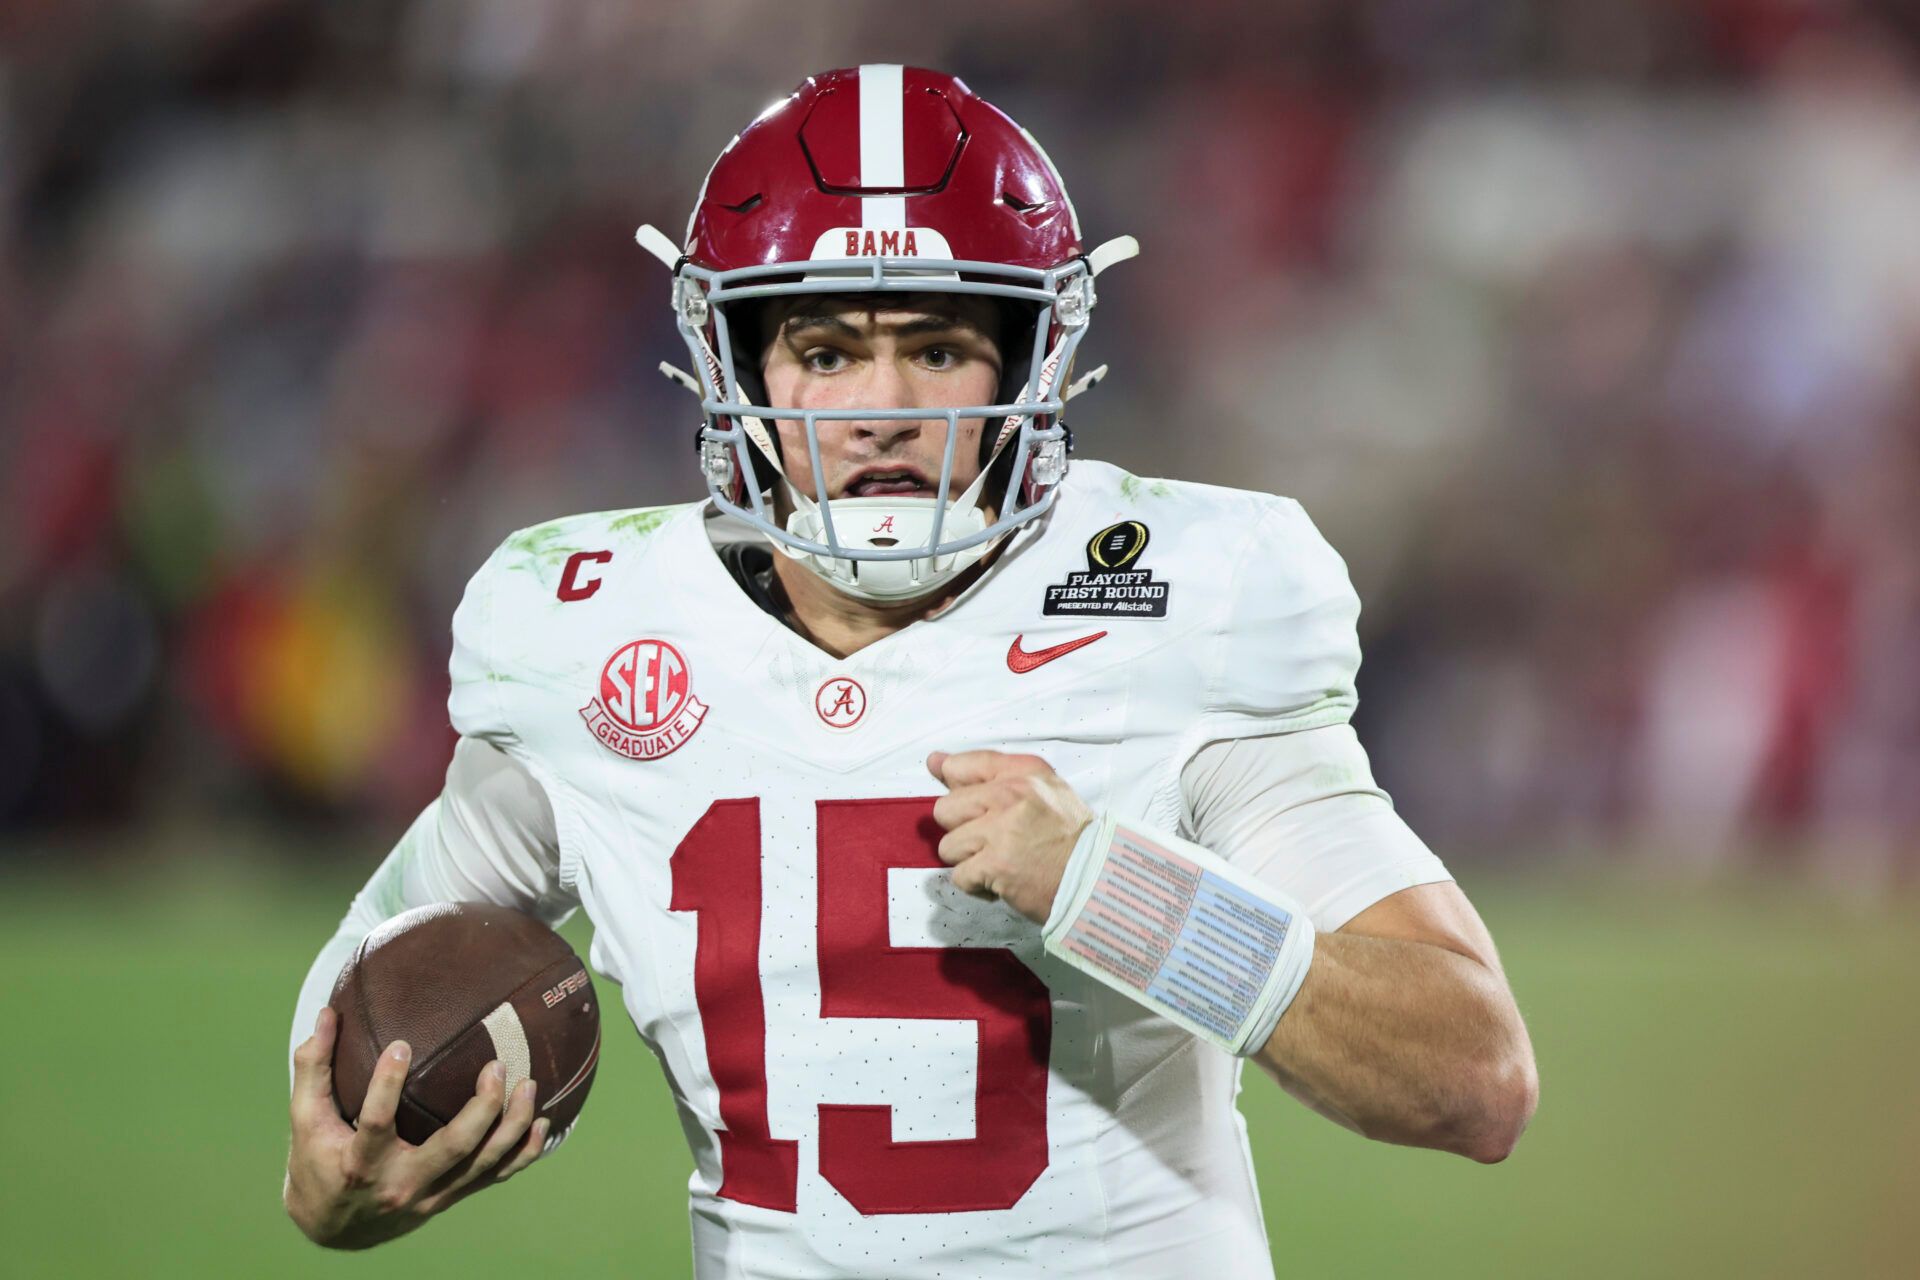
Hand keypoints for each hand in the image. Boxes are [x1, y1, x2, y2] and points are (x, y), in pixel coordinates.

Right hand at [284, 1007, 547, 1248]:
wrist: (334, 1227)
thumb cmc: (317, 1162)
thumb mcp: (306, 1119)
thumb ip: (313, 1067)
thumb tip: (327, 1012)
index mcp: (361, 1163)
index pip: (376, 1123)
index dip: (387, 1086)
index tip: (401, 1046)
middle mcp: (401, 1183)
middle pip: (451, 1148)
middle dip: (481, 1109)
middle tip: (498, 1067)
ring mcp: (431, 1194)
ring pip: (482, 1164)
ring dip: (512, 1126)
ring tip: (530, 1085)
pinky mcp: (449, 1198)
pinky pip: (493, 1178)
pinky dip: (521, 1154)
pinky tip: (543, 1125)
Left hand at [926, 749, 1095, 924]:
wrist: (1096, 879)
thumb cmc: (1069, 837)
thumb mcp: (1041, 790)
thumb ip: (986, 774)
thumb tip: (934, 761)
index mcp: (1023, 772)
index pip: (961, 766)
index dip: (958, 789)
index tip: (972, 806)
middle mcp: (1011, 795)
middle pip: (946, 809)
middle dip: (964, 830)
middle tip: (994, 840)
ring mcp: (1001, 830)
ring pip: (948, 846)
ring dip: (970, 861)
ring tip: (1000, 861)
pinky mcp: (995, 864)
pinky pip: (959, 876)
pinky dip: (977, 886)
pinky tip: (1001, 881)